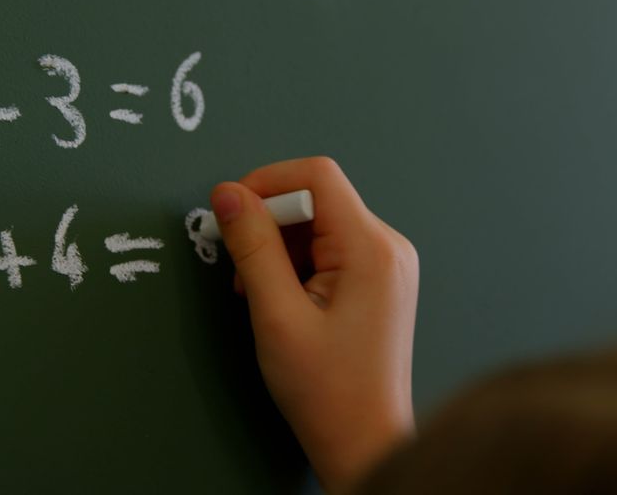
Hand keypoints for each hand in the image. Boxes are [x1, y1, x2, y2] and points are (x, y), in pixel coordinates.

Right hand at [210, 157, 418, 493]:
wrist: (364, 441)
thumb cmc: (327, 390)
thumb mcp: (276, 314)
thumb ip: (251, 247)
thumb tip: (227, 194)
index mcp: (371, 248)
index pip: (317, 175)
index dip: (266, 182)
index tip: (231, 212)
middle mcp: (389, 247)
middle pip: (318, 199)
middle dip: (270, 224)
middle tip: (241, 269)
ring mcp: (389, 264)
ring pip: (321, 224)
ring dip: (281, 247)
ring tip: (261, 295)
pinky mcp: (381, 281)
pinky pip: (333, 248)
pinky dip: (299, 263)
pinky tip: (282, 298)